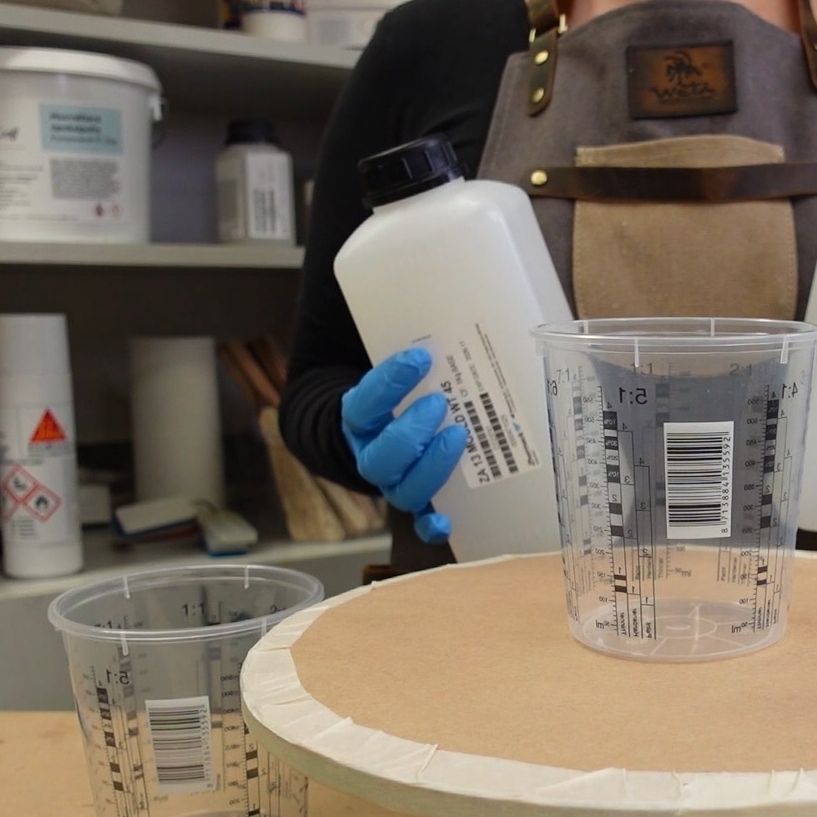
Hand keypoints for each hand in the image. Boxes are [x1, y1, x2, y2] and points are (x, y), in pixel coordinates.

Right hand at [340, 346, 467, 543]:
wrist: (377, 424)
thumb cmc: (394, 389)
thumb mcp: (387, 360)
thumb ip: (404, 340)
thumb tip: (432, 290)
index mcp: (357, 418)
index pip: (364, 404)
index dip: (389, 382)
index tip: (421, 356)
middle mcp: (370, 454)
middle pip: (381, 458)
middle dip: (411, 432)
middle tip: (440, 403)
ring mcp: (394, 480)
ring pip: (402, 491)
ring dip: (431, 468)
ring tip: (459, 435)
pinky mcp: (418, 499)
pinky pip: (421, 522)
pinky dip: (432, 525)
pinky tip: (448, 520)